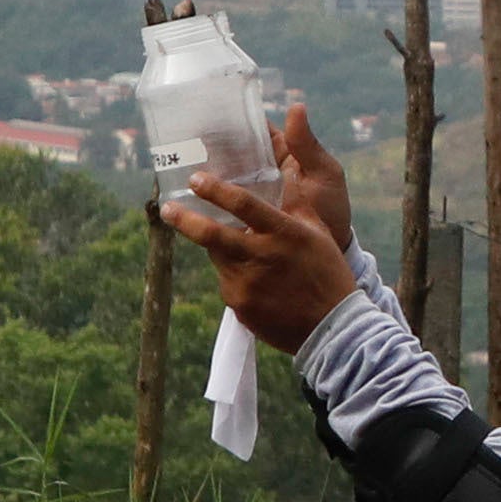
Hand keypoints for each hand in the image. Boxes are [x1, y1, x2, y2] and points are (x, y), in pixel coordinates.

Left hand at [157, 100, 359, 349]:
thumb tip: (282, 173)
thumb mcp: (317, 232)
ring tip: (238, 251)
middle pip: (211, 234)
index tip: (195, 179)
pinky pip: (228, 284)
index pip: (243, 204)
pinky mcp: (240, 308)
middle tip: (168, 209)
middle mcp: (261, 258)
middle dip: (184, 219)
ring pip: (218, 258)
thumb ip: (294, 203)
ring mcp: (247, 286)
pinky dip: (235, 276)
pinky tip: (256, 282)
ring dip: (219, 250)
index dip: (215, 190)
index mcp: (283, 234)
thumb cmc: (328, 273)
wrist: (332, 328)